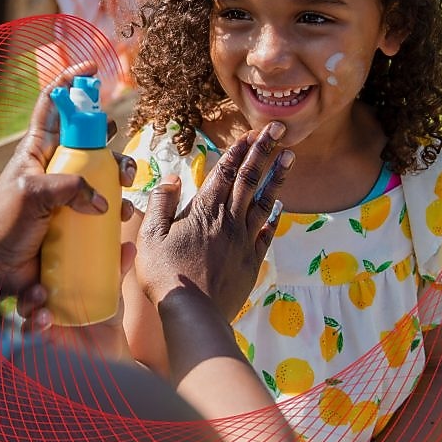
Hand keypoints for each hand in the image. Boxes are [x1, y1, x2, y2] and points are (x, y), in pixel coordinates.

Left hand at [0, 61, 135, 319]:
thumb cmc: (2, 227)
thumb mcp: (30, 195)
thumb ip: (67, 187)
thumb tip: (102, 202)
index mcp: (37, 152)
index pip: (53, 106)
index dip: (71, 83)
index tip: (93, 69)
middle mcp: (55, 170)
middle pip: (91, 142)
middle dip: (111, 142)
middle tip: (121, 156)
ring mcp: (67, 198)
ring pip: (104, 178)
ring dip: (120, 183)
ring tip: (125, 199)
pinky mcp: (76, 226)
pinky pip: (105, 218)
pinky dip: (118, 222)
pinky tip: (122, 231)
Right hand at [134, 121, 292, 319]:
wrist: (193, 312)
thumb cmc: (165, 274)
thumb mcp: (151, 235)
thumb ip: (161, 203)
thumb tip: (173, 179)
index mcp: (205, 210)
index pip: (226, 172)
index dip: (239, 150)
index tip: (252, 132)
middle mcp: (229, 220)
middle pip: (250, 179)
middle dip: (264, 151)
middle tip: (279, 129)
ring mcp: (244, 241)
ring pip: (265, 201)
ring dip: (277, 177)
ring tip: (290, 156)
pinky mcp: (251, 261)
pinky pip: (267, 233)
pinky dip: (274, 216)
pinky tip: (280, 206)